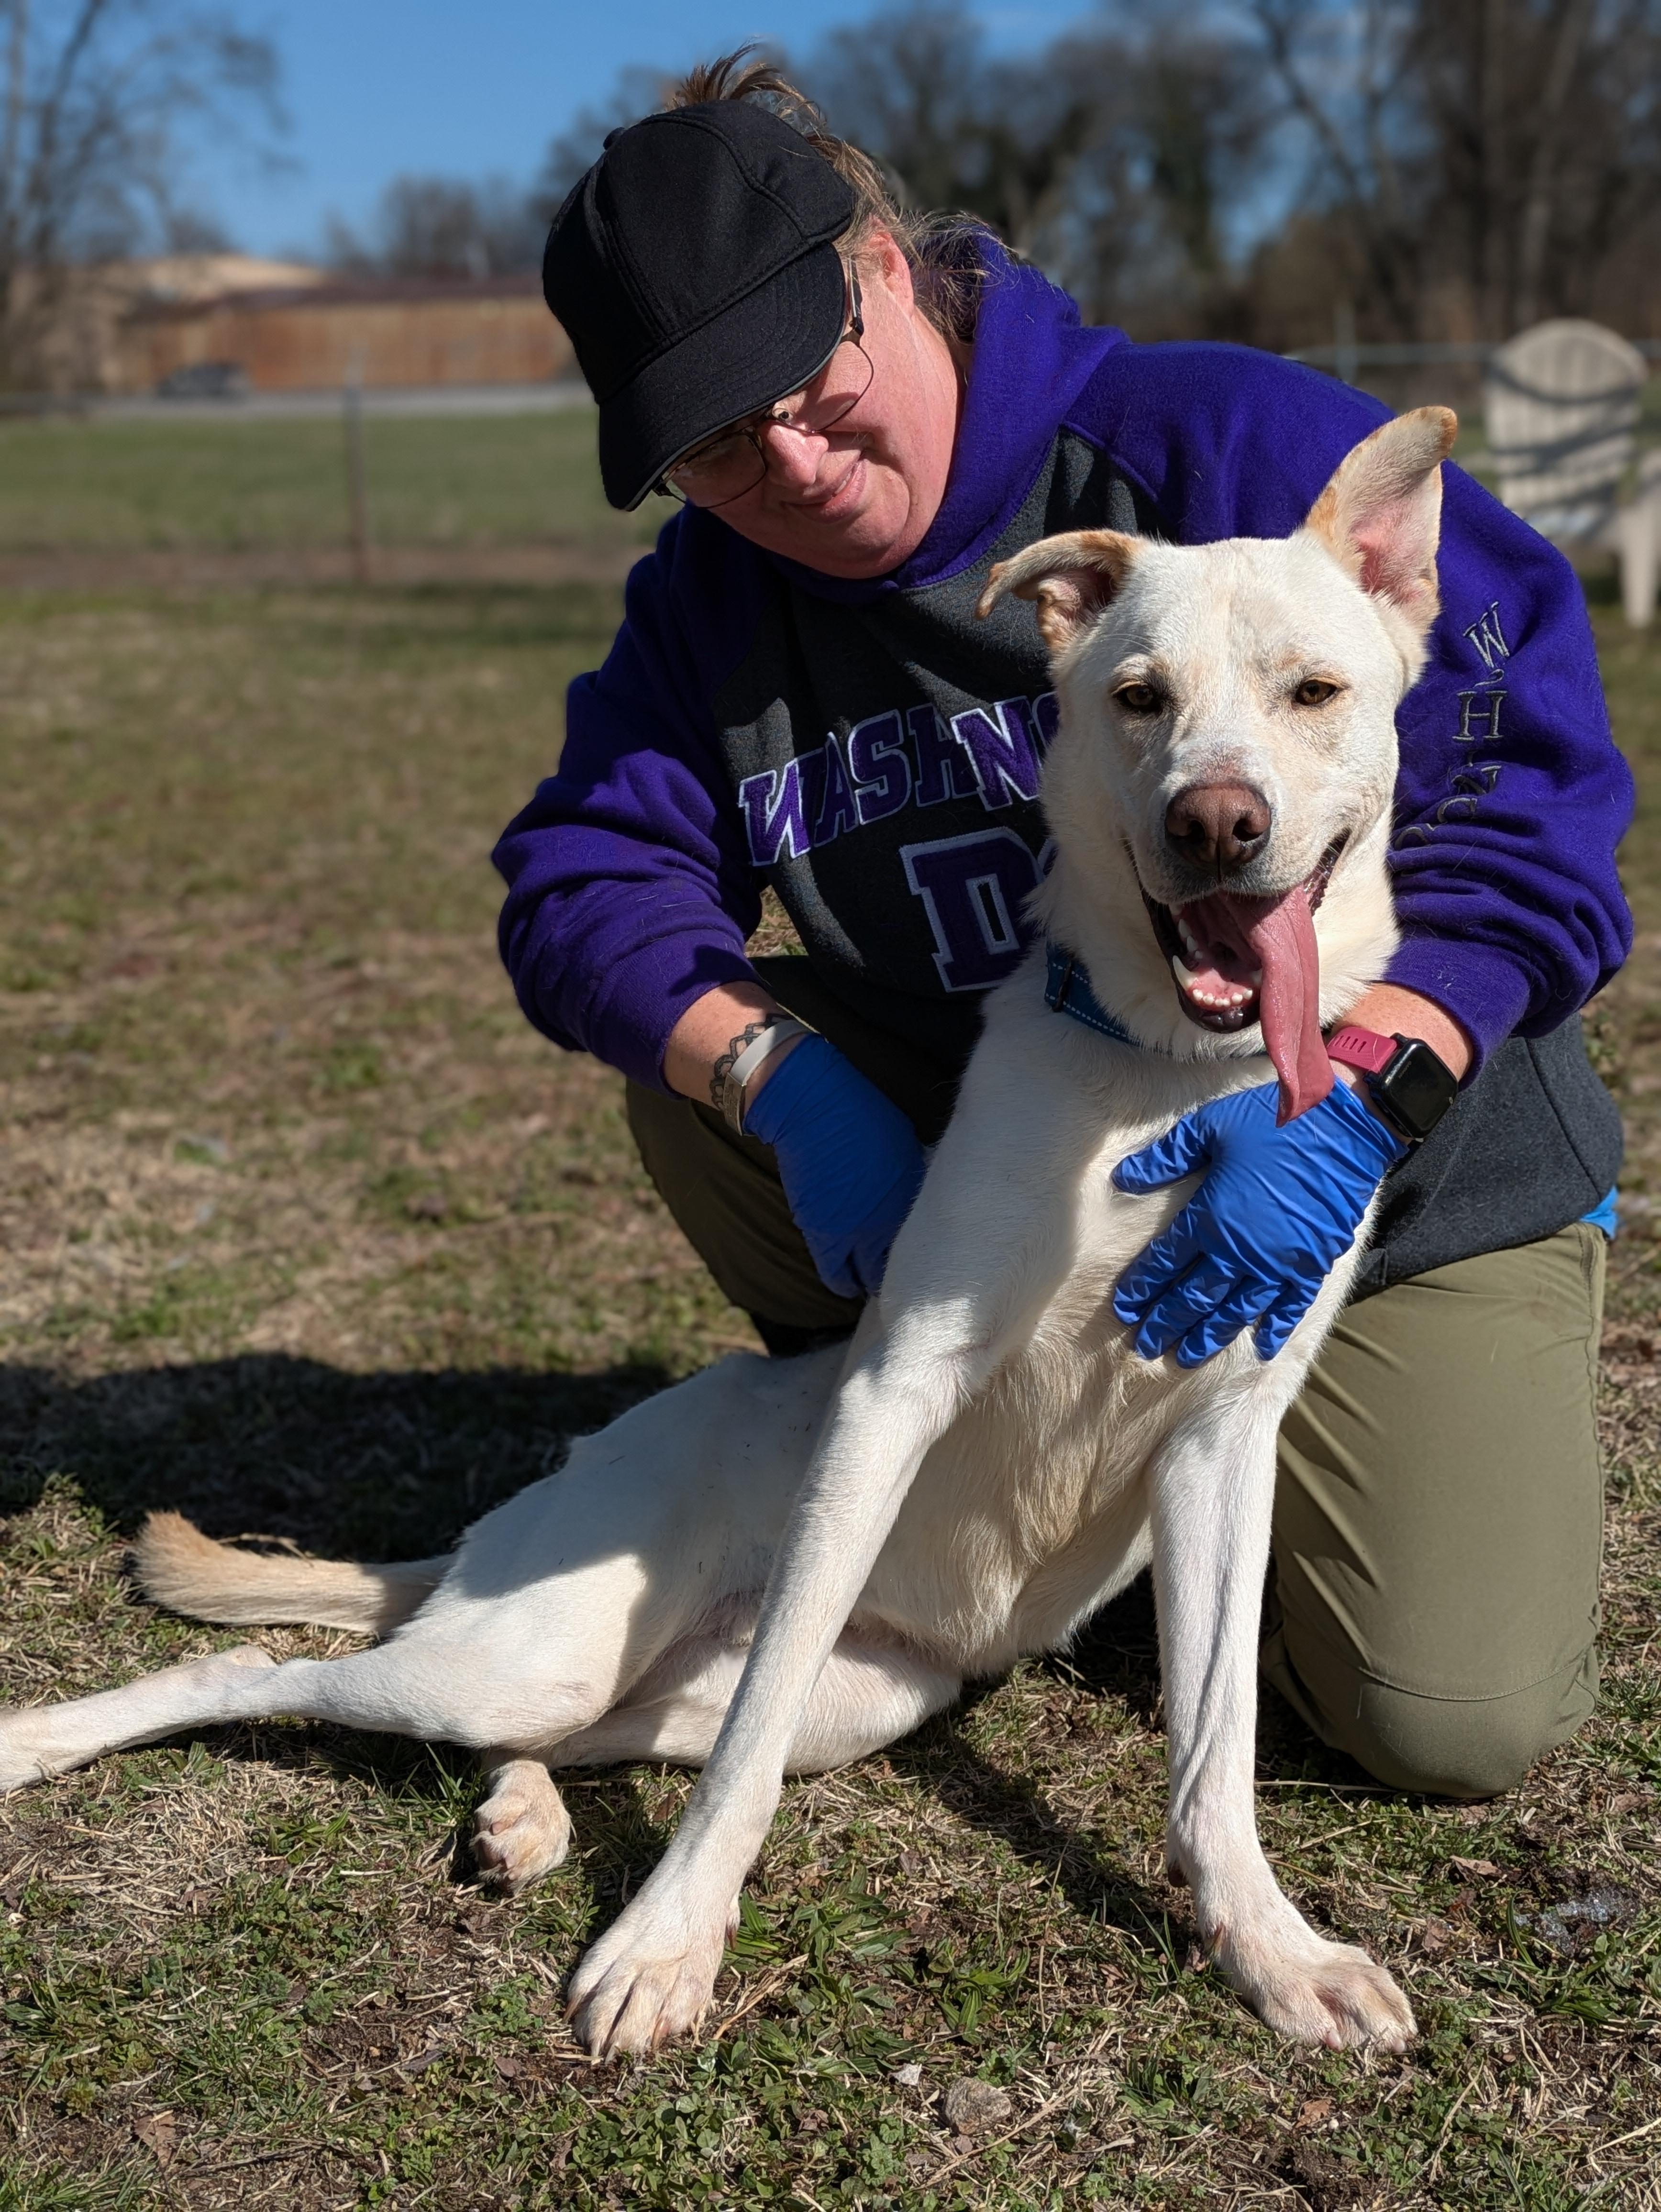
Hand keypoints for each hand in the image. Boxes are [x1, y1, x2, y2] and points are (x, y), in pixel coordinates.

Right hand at [741, 1035, 924, 1299]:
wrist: (812, 1107)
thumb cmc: (865, 1118)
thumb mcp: (904, 1151)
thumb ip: (908, 1188)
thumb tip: (916, 1207)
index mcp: (904, 1203)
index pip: (917, 1253)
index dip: (916, 1261)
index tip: (915, 1260)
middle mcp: (877, 1226)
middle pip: (883, 1273)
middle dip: (886, 1277)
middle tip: (888, 1273)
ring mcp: (844, 1232)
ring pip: (854, 1279)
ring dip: (859, 1280)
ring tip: (863, 1276)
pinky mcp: (816, 1231)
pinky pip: (831, 1269)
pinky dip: (839, 1274)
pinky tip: (844, 1269)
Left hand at [1111, 1078, 1405, 1365]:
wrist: (1344, 1127)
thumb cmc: (1271, 1122)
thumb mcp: (1208, 1128)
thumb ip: (1164, 1158)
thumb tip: (1122, 1179)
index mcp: (1210, 1217)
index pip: (1165, 1262)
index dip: (1142, 1287)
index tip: (1125, 1309)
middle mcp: (1241, 1250)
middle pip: (1194, 1296)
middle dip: (1167, 1322)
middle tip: (1146, 1347)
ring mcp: (1279, 1262)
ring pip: (1235, 1310)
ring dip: (1209, 1336)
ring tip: (1185, 1357)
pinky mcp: (1312, 1263)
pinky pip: (1290, 1306)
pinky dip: (1275, 1329)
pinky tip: (1261, 1349)